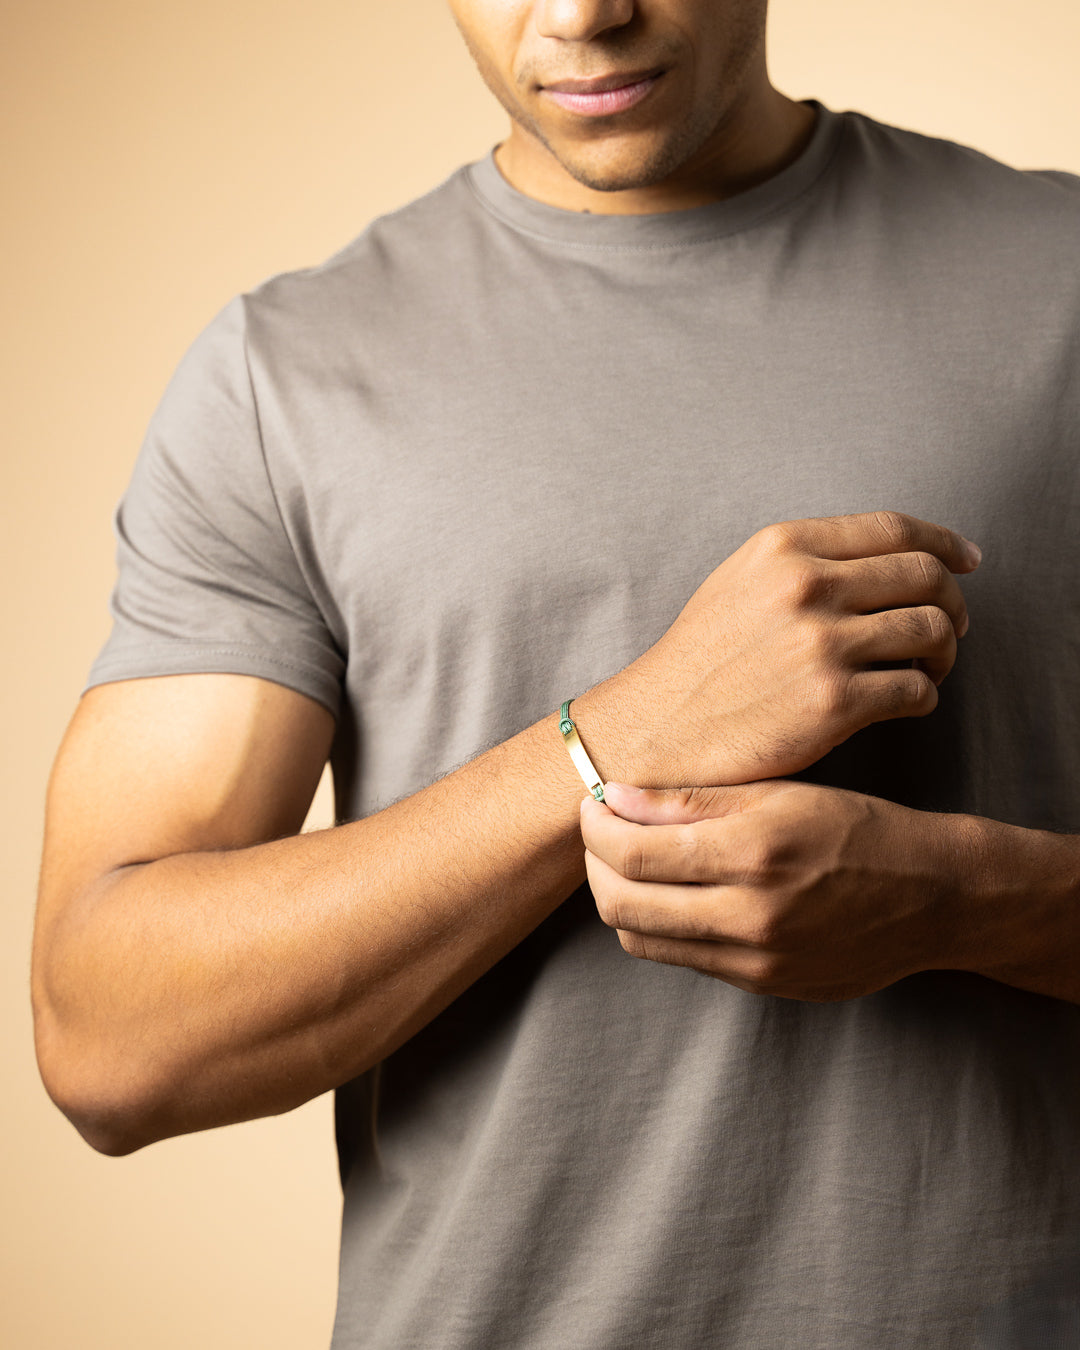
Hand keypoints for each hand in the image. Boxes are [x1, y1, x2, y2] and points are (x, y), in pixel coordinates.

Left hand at [580, 779, 975, 1001]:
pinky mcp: (762, 985)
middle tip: (600, 833)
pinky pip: (682, 959)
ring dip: (619, 897)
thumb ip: (692, 801)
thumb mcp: (782, 794)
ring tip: (631, 861)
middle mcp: (750, 914)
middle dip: (594, 864)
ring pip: (642, 938)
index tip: (592, 805)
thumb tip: (614, 797)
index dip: (595, 828)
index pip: (632, 853)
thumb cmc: (857, 830)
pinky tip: (672, 891)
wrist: (932, 898)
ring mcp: (755, 960)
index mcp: (754, 852)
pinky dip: (659, 924)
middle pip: (621, 903)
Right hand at [600, 510, 980, 785]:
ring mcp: (822, 645)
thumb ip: (802, 560)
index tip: (967, 560)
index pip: (894, 528)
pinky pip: (918, 690)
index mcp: (784, 548)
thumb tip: (883, 556)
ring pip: (933, 630)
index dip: (945, 542)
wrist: (658, 730)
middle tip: (951, 626)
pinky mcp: (834, 704)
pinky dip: (924, 696)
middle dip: (953, 601)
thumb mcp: (738, 583)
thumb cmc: (700, 663)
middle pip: (926, 575)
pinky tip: (904, 701)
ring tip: (928, 667)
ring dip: (945, 651)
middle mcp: (806, 587)